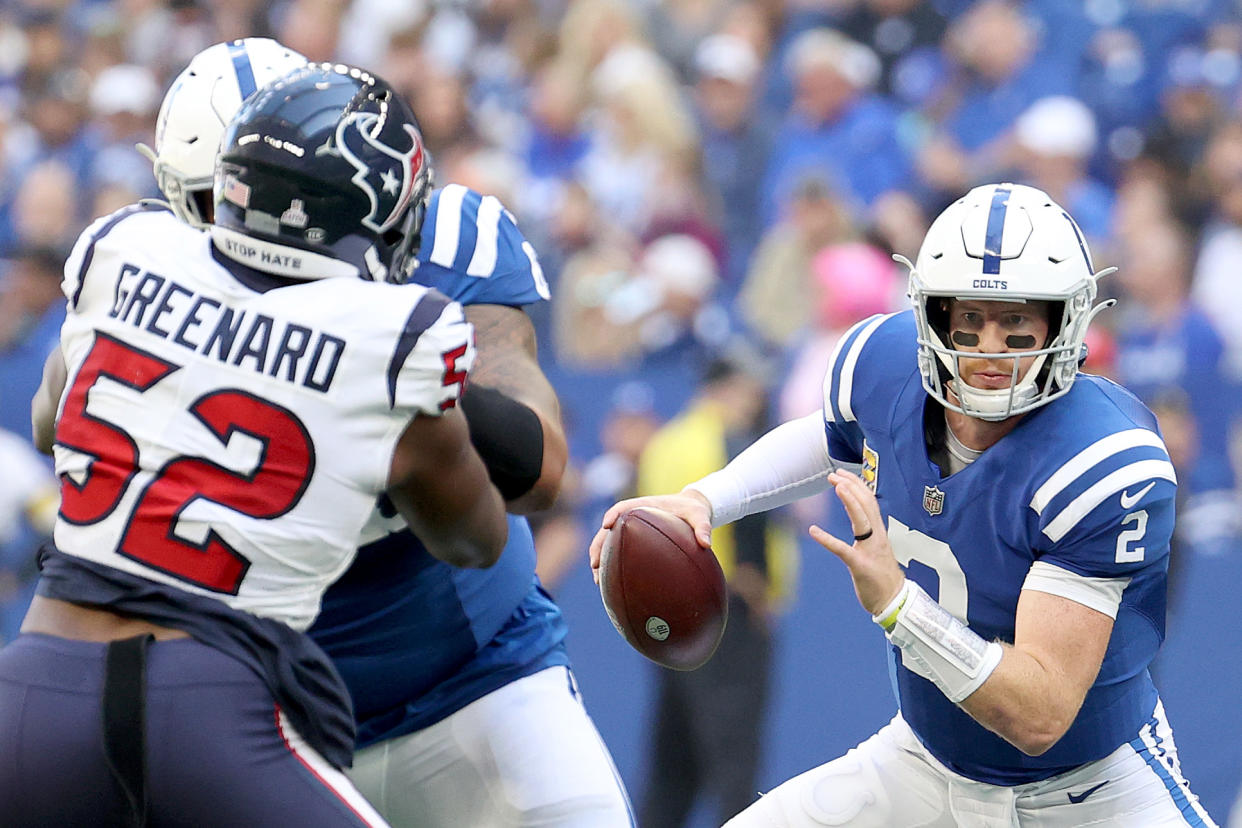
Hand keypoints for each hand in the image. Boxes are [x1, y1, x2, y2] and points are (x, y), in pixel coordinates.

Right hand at [588, 489, 712, 582]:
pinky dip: (611, 567)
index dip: (613, 515)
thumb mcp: (700, 516)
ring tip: (598, 581)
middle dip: (598, 546)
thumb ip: (703, 527)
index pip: (623, 508)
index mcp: (644, 506)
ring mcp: (629, 531)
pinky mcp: (631, 542)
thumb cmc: (694, 512)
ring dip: (599, 560)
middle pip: (607, 531)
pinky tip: (610, 586)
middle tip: (594, 564)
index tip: (607, 525)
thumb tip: (706, 544)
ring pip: (607, 544)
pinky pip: (617, 553)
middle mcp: (632, 518)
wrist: (691, 511)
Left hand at [809, 470, 904, 614]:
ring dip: (849, 501)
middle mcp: (877, 537)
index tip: (842, 473)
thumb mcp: (876, 548)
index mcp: (879, 532)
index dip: (857, 485)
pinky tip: (813, 530)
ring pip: (861, 520)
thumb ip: (868, 532)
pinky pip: (842, 550)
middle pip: (866, 505)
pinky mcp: (860, 566)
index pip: (869, 502)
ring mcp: (869, 551)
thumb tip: (859, 517)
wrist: (895, 600)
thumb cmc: (882, 574)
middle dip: (851, 486)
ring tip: (836, 487)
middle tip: (834, 474)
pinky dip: (827, 539)